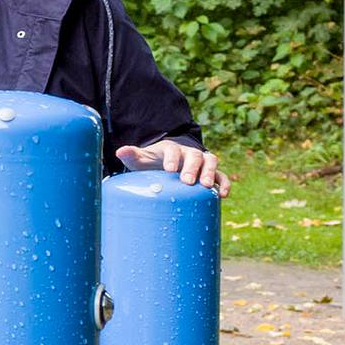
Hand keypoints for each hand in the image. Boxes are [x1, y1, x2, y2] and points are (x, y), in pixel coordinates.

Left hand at [114, 140, 230, 194]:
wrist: (167, 166)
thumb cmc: (153, 163)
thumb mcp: (141, 160)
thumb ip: (132, 155)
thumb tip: (120, 151)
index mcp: (171, 149)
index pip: (172, 150)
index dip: (172, 158)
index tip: (168, 169)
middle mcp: (189, 154)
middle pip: (194, 156)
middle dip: (191, 167)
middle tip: (186, 181)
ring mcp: (202, 163)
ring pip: (211, 162)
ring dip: (210, 173)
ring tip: (205, 186)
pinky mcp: (211, 174)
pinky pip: (222, 176)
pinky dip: (224, 183)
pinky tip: (223, 195)